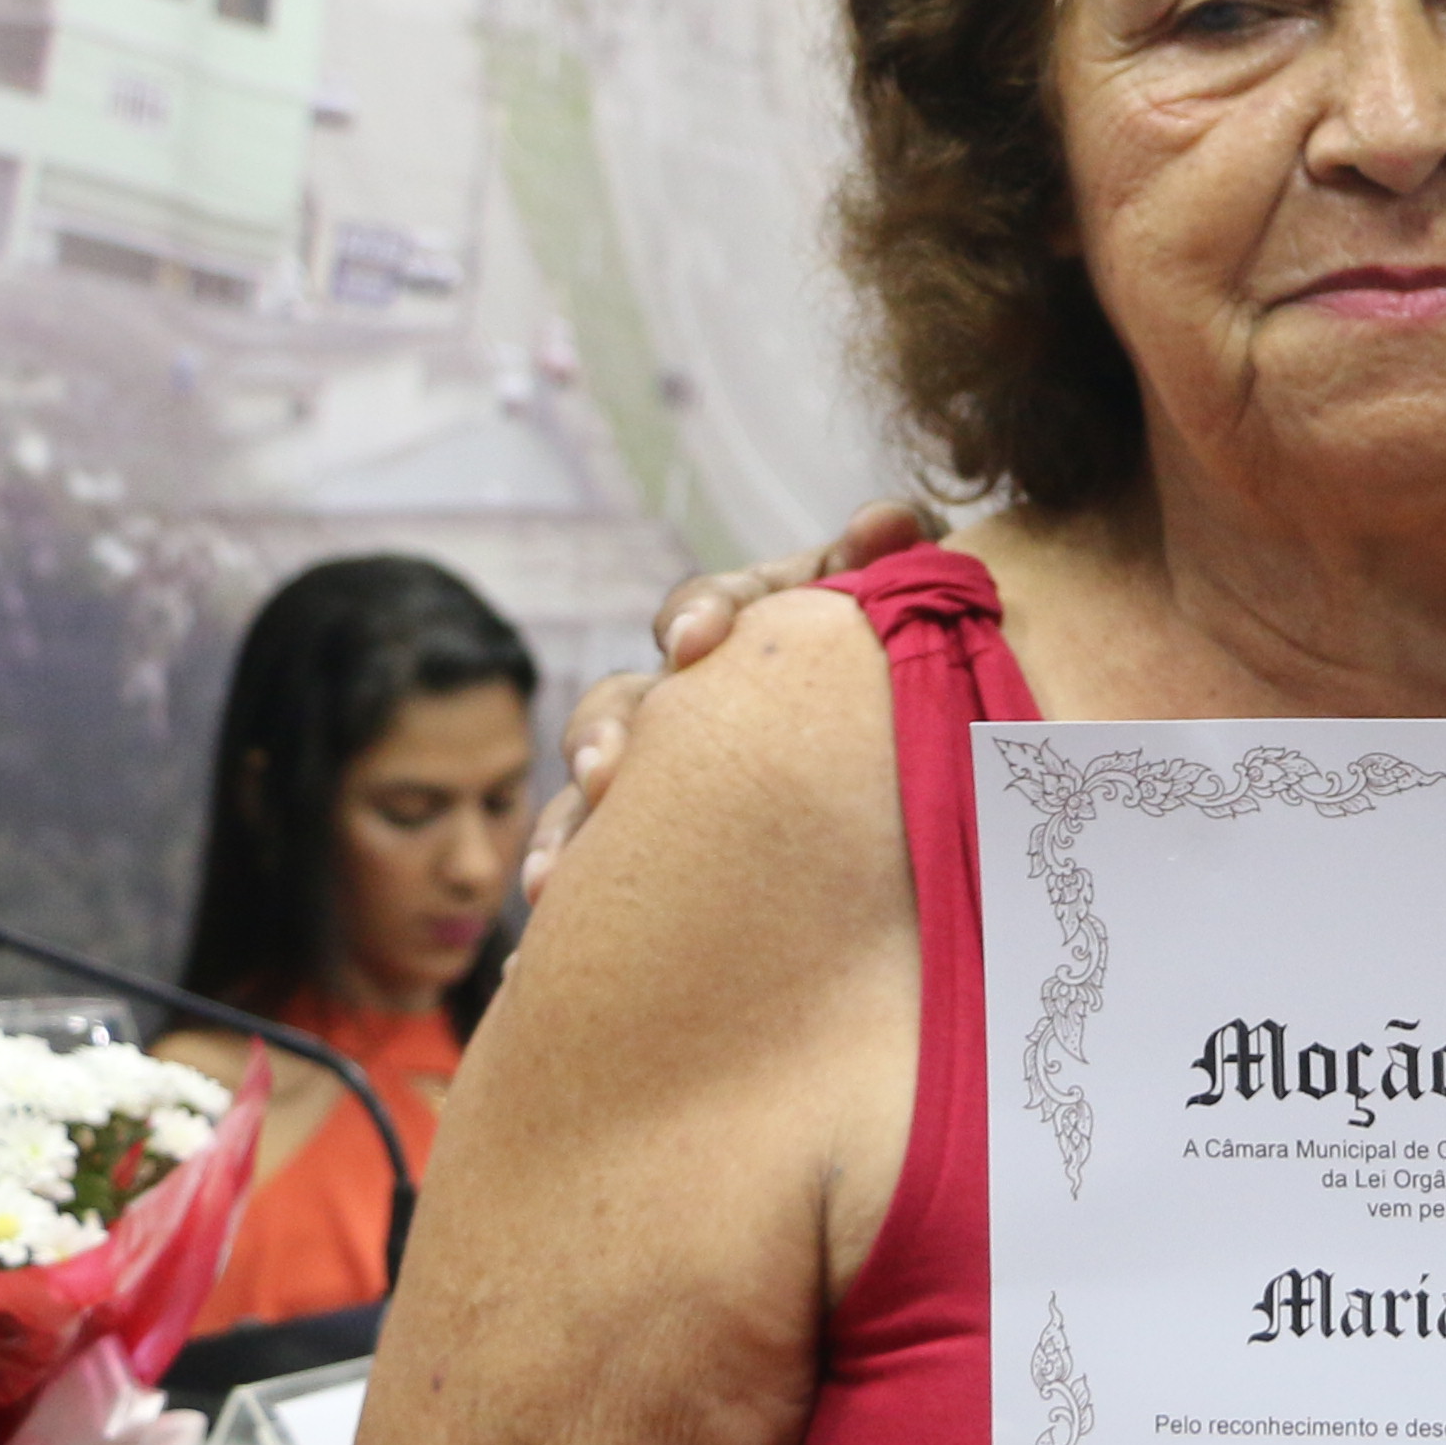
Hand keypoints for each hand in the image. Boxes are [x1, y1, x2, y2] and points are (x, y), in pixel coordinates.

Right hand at [525, 502, 940, 897]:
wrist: (901, 752)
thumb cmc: (893, 660)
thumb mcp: (895, 606)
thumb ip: (888, 557)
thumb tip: (884, 521)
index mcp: (741, 630)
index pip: (704, 610)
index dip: (699, 617)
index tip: (700, 641)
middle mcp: (681, 697)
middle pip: (621, 703)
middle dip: (607, 735)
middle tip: (607, 771)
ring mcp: (658, 773)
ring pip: (591, 792)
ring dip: (567, 826)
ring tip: (552, 876)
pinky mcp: (651, 843)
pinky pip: (594, 865)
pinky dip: (566, 883)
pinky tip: (544, 923)